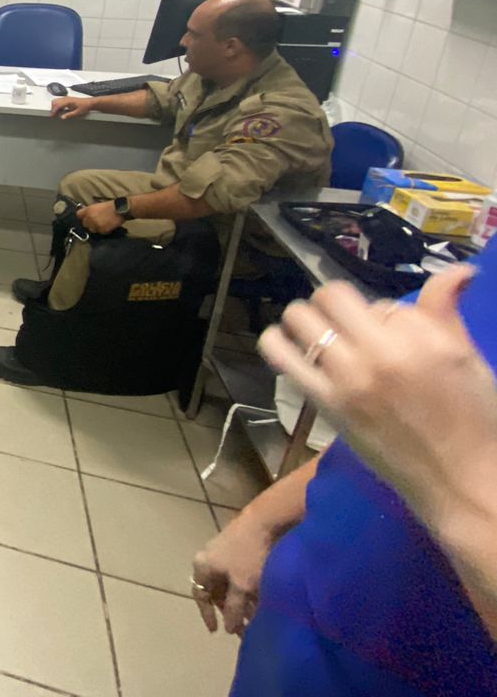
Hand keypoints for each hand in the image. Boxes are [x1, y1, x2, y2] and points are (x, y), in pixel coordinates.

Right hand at [51, 95, 95, 119]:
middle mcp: (66, 98)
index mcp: (68, 101)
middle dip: (53, 108)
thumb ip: (69, 115)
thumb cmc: (85, 106)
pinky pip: (59, 100)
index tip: (52, 115)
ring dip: (55, 106)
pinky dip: (57, 105)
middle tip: (53, 115)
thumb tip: (62, 117)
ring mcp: (67, 98)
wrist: (89, 103)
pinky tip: (61, 110)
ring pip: (56, 100)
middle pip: (55, 101)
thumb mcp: (77, 113)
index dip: (53, 111)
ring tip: (57, 113)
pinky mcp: (67, 99)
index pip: (57, 105)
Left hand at [77, 201, 123, 234]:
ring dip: (95, 227)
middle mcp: (89, 218)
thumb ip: (90, 210)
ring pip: (91, 229)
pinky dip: (103, 230)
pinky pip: (100, 232)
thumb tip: (87, 214)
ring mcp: (95, 225)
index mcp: (88, 210)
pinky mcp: (102, 230)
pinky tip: (107, 226)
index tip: (85, 217)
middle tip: (95, 221)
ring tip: (102, 224)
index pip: (78, 215)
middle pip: (84, 224)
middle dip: (89, 223)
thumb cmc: (110, 205)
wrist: (120, 209)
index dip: (82, 216)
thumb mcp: (97, 205)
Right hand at [191, 515, 275, 634]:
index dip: (207, 614)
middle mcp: (208, 558)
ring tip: (255, 617)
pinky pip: (237, 576)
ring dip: (239, 601)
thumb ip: (234, 609)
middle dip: (228, 611)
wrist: (264, 522)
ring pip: (228, 584)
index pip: (200, 595)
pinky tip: (259, 599)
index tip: (217, 631)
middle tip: (242, 628)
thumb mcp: (241, 586)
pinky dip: (245, 590)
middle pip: (215, 591)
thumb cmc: (247, 554)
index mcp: (202, 565)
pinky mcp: (238, 548)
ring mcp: (223, 552)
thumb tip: (229, 628)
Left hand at [259, 267, 496, 525]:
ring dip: (306, 320)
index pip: (382, 302)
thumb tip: (460, 270)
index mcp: (423, 336)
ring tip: (318, 336)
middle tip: (348, 329)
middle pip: (333, 296)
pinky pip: (283, 356)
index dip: (385, 317)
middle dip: (339, 306)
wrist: (463, 482)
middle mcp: (382, 351)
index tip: (392, 338)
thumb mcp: (469, 358)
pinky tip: (287, 345)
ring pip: (301, 318)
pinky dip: (277, 343)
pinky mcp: (328, 403)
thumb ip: (447, 311)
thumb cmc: (476, 419)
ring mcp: (350, 377)